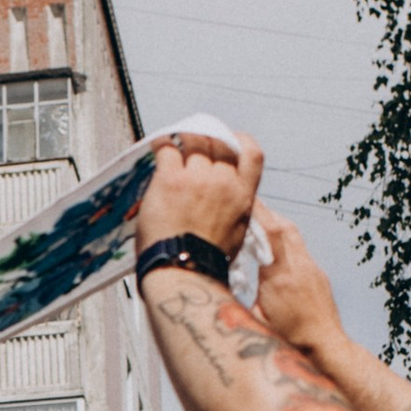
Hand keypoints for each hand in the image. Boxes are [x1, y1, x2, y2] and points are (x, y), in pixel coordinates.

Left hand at [137, 127, 262, 261]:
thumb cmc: (205, 262)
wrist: (183, 271)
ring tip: (172, 151)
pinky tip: (159, 147)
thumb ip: (232, 207)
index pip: (252, 154)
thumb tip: (222, 197)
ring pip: (192, 146)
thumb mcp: (235, 233)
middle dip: (204, 146)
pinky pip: (168, 149)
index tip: (229, 139)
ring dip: (182, 148)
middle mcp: (224, 182)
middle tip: (190, 150)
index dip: (240, 141)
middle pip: (216, 146)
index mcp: (243, 196)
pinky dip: (163, 145)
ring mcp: (198, 178)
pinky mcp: (172, 179)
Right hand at [248, 209, 340, 351]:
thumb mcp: (255, 324)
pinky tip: (275, 246)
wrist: (326, 349)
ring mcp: (312, 270)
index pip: (269, 234)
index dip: (256, 213)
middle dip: (265, 211)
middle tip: (247, 203)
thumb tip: (213, 295)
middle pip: (283, 226)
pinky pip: (300, 248)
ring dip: (276, 223)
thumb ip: (237, 305)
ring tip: (259, 219)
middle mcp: (299, 269)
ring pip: (293, 235)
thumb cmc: (289, 342)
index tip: (242, 200)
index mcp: (280, 280)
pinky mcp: (318, 275)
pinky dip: (285, 240)